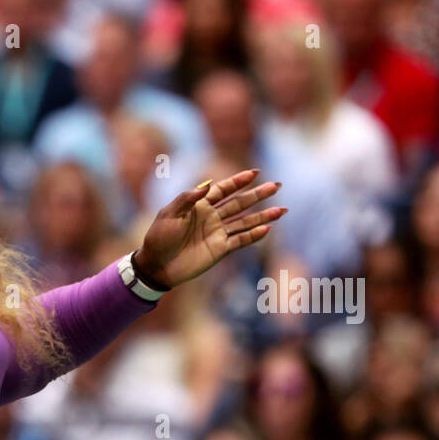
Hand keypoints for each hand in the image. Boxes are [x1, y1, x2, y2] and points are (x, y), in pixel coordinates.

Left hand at [133, 168, 285, 288]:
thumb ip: (188, 198)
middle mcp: (211, 217)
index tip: (256, 172)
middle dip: (258, 194)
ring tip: (282, 210)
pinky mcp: (219, 250)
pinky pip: (240, 241)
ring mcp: (217, 233)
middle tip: (278, 186)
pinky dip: (254, 236)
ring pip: (245, 221)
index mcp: (199, 205)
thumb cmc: (158, 238)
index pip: (223, 189)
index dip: (239, 181)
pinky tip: (268, 229)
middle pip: (240, 203)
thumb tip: (209, 183)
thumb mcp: (169, 214)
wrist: (156, 266)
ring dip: (263, 216)